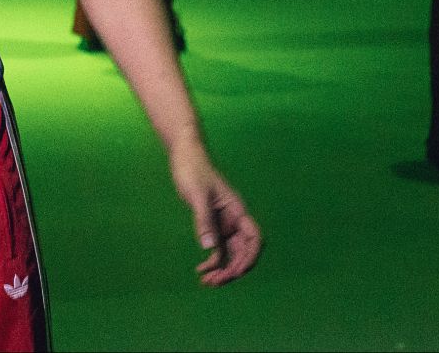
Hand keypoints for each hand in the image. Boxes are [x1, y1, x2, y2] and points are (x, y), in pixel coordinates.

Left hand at [170, 153, 261, 285]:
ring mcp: (224, 224)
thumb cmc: (193, 170)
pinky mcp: (213, 225)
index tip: (236, 270)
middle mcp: (234, 219)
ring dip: (222, 269)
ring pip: (230, 253)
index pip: (254, 237)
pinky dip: (212, 262)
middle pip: (243, 251)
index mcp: (237, 210)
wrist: (185, 156)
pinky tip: (201, 270)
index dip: (250, 256)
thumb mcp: (197, 194)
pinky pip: (218, 249)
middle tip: (215, 281)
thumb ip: (203, 220)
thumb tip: (208, 248)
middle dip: (233, 269)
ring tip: (207, 282)